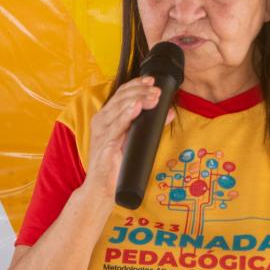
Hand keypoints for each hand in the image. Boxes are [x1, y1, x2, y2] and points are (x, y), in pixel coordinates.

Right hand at [79, 76, 170, 196]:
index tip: (151, 81)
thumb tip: (168, 113)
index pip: (120, 94)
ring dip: (138, 99)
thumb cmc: (115, 165)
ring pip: (120, 108)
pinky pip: (117, 126)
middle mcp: (101, 121)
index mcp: (105, 118)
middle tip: (157, 90)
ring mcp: (102, 132)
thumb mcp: (133, 141)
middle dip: (141, 90)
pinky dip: (127, 114)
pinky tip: (136, 107)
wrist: (101, 189)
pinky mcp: (106, 144)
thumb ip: (148, 126)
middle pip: (121, 98)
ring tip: (153, 96)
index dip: (136, 84)